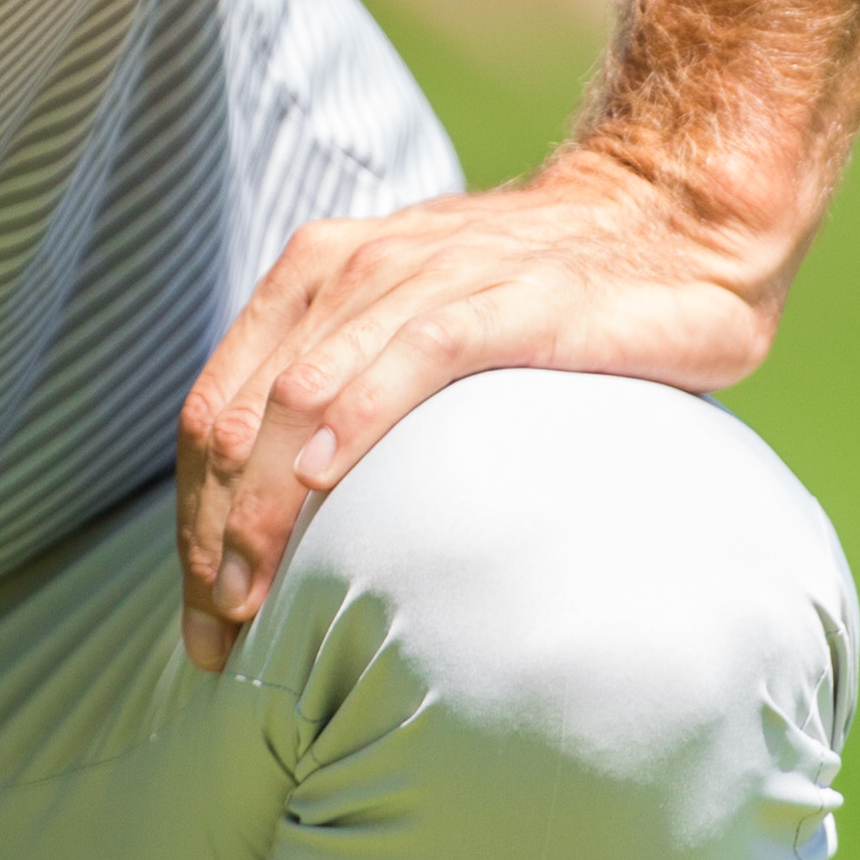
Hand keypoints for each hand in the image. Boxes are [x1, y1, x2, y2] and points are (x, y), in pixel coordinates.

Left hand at [171, 149, 784, 669]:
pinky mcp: (512, 300)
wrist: (666, 221)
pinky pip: (414, 357)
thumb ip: (345, 387)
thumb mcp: (411, 327)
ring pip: (302, 396)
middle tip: (216, 637)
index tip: (199, 617)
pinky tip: (322, 485)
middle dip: (215, 539)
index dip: (192, 521)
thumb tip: (284, 520)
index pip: (211, 414)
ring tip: (254, 603)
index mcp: (312, 280)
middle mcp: (352, 272)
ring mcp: (428, 278)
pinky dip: (357, 420)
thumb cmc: (532, 298)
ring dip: (265, 510)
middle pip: (238, 421)